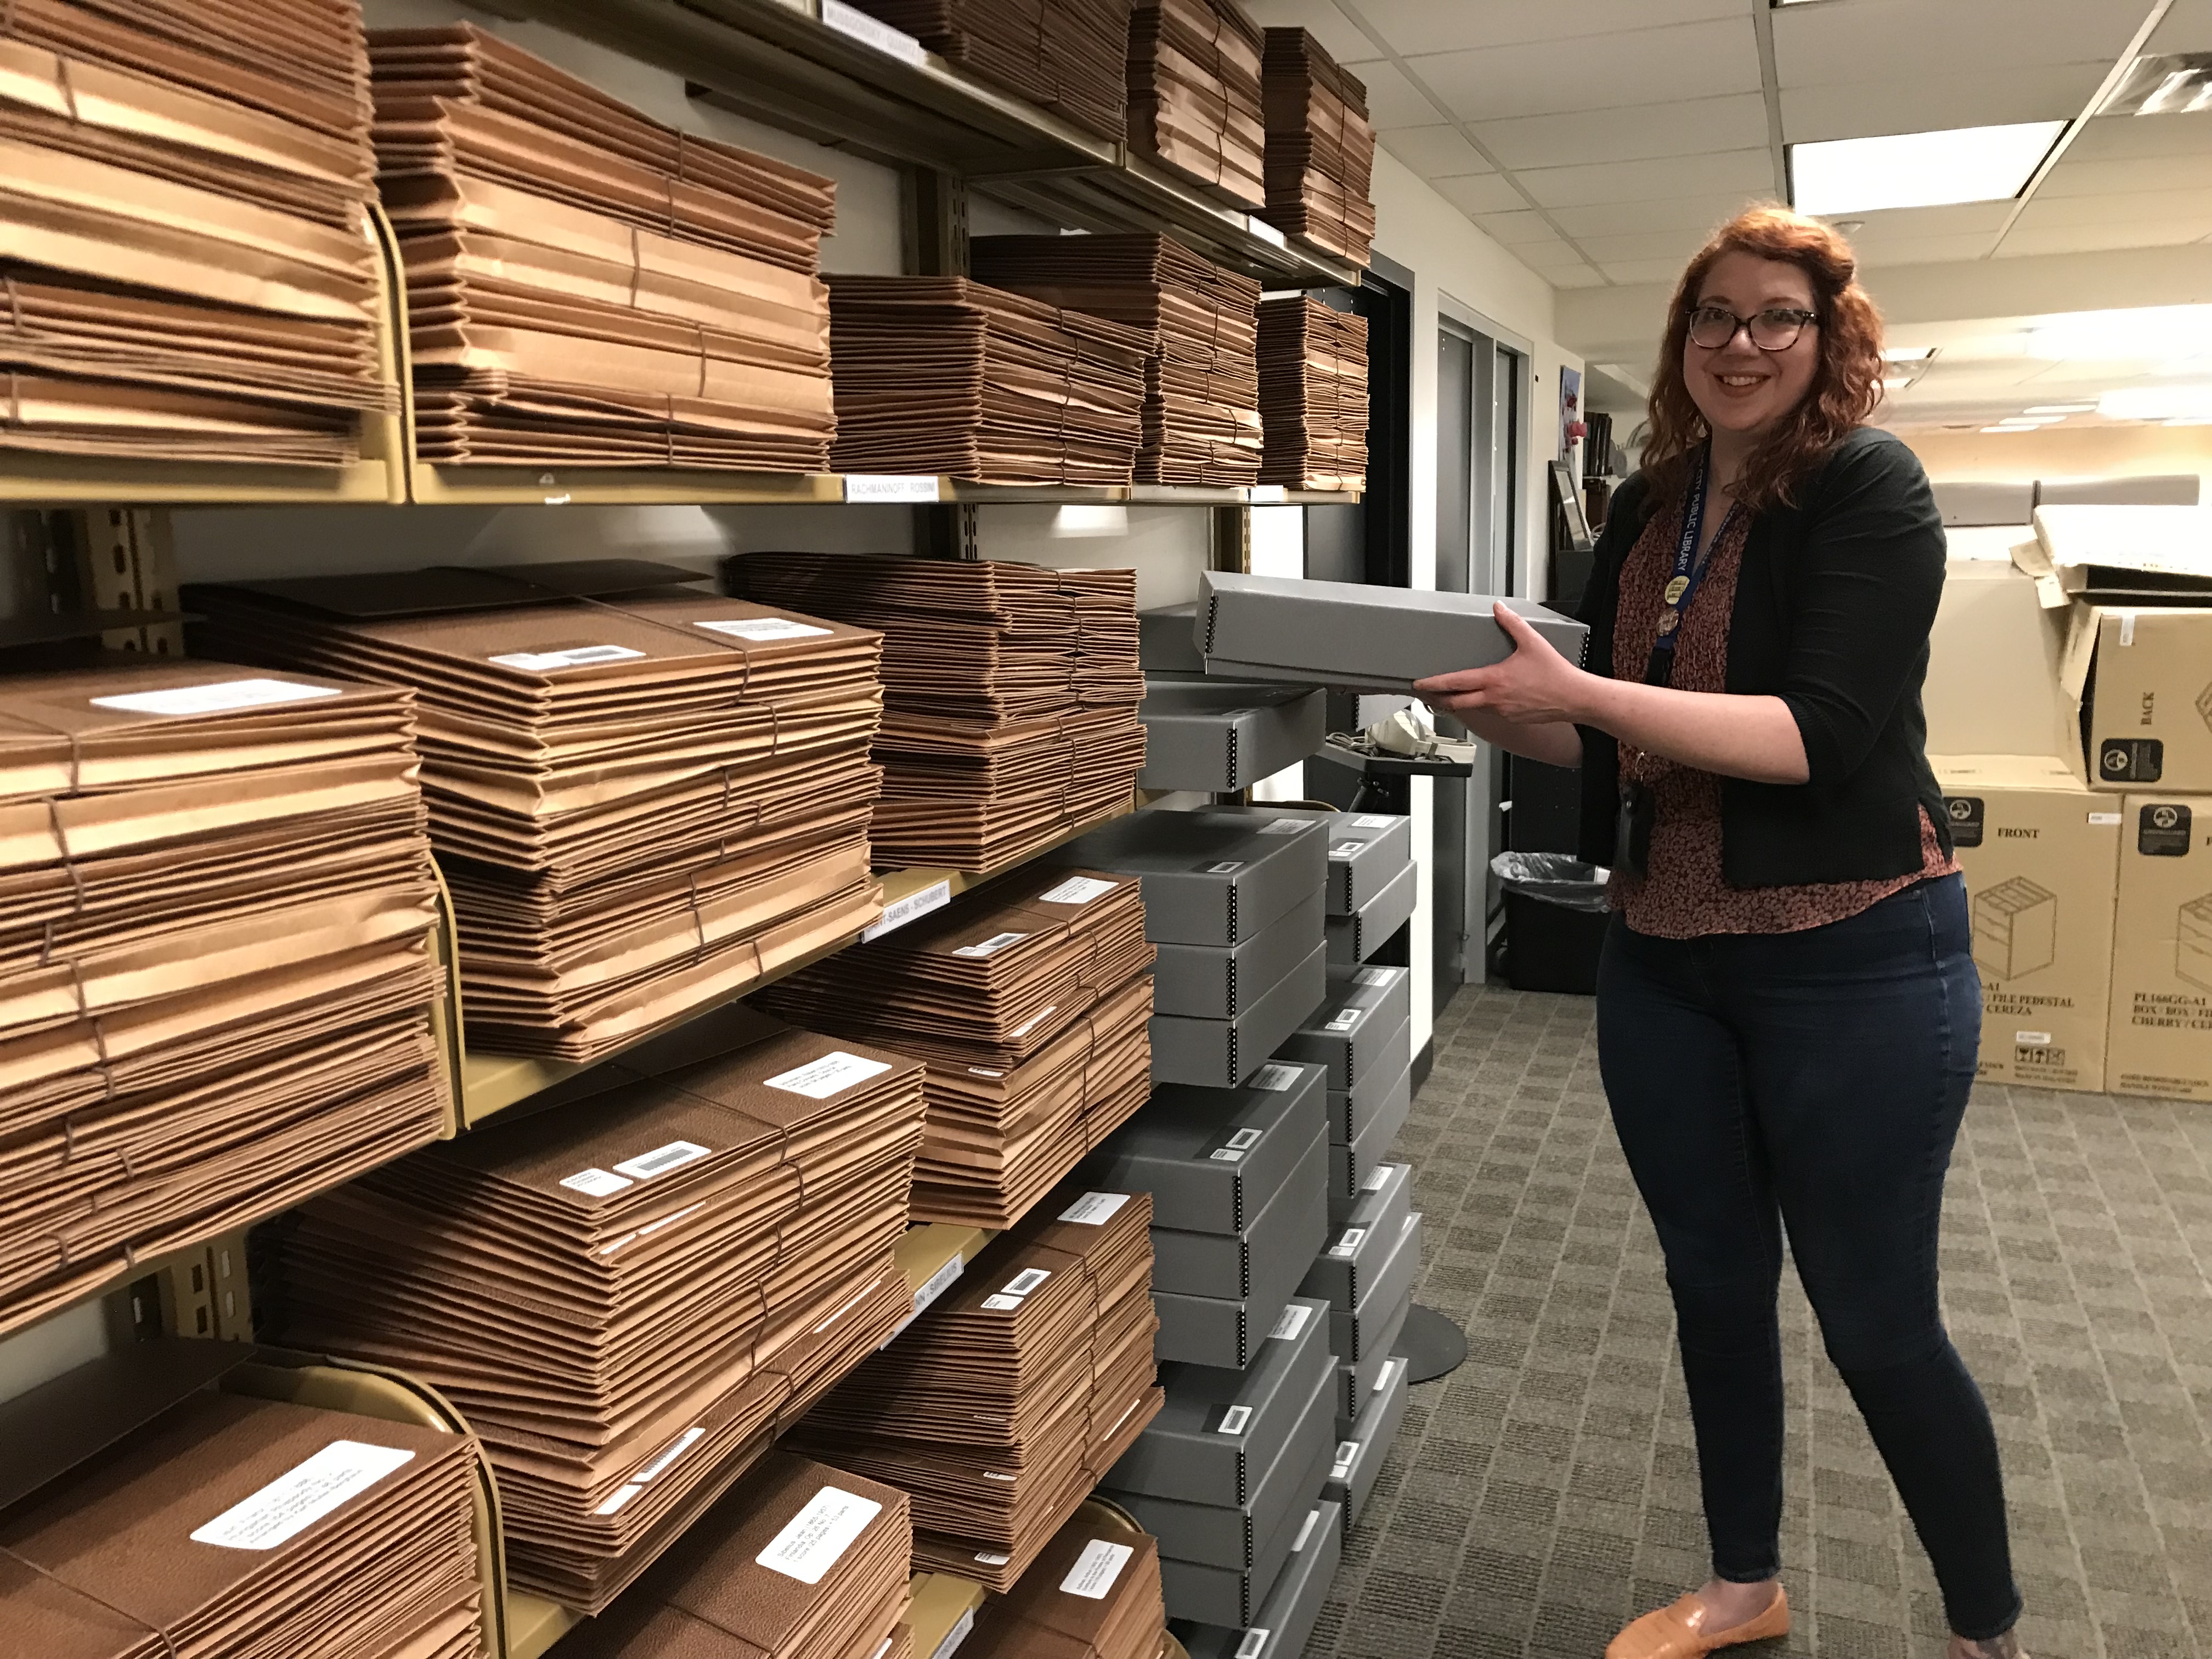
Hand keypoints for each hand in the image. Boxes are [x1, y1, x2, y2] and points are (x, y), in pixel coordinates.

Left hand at [1413, 603, 1591, 725]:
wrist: (1574, 699)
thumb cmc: (1556, 675)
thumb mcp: (1532, 642)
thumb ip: (1512, 623)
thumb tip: (1499, 609)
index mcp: (1494, 680)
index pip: (1455, 684)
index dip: (1433, 684)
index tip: (1419, 684)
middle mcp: (1494, 700)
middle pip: (1456, 703)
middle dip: (1438, 699)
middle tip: (1427, 695)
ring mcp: (1502, 712)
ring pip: (1473, 708)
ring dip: (1460, 702)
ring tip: (1452, 694)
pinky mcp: (1512, 719)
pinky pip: (1490, 713)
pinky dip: (1481, 706)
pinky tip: (1484, 699)